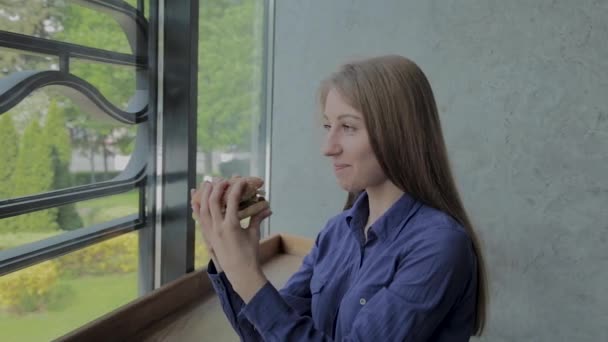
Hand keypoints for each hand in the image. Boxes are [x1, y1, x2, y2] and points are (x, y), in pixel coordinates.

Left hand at [197, 177, 271, 300]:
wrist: (240, 273)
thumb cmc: (249, 254)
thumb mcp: (254, 234)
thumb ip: (257, 218)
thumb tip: (267, 208)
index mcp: (231, 225)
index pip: (233, 201)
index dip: (236, 188)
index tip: (240, 180)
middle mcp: (218, 227)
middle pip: (214, 201)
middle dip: (218, 187)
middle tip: (223, 180)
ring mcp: (210, 232)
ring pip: (203, 208)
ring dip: (205, 194)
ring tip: (207, 183)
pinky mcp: (207, 236)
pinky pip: (199, 219)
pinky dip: (196, 207)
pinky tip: (195, 198)